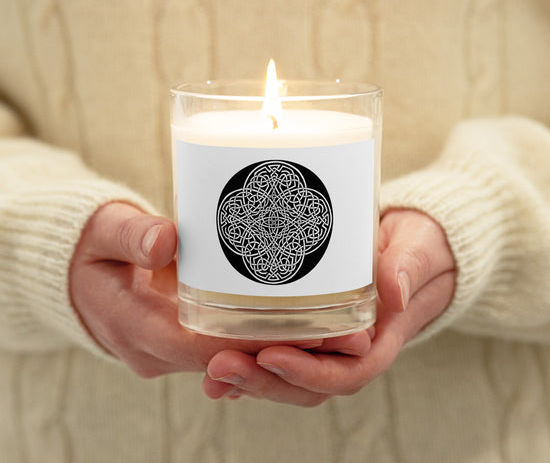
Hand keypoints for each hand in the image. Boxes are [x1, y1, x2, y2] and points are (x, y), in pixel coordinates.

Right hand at [69, 202, 369, 376]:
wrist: (79, 274)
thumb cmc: (92, 249)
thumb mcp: (104, 231)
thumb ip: (131, 234)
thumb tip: (165, 241)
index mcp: (135, 327)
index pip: (204, 347)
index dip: (255, 342)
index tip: (304, 330)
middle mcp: (157, 351)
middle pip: (229, 361)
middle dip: (284, 351)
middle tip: (343, 332)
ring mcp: (171, 351)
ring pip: (234, 361)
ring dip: (281, 351)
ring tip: (337, 329)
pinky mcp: (184, 342)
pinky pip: (228, 349)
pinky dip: (262, 342)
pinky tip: (301, 324)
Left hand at [202, 209, 455, 405]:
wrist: (414, 248)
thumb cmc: (418, 249)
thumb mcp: (417, 250)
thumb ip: (407, 268)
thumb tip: (393, 290)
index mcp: (380, 339)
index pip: (346, 373)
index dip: (308, 373)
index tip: (271, 356)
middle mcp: (352, 350)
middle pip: (307, 384)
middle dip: (264, 381)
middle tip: (220, 366)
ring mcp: (330, 343)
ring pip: (289, 375)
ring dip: (250, 377)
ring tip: (211, 369)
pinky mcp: (313, 328)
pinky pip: (282, 351)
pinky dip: (251, 360)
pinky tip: (218, 356)